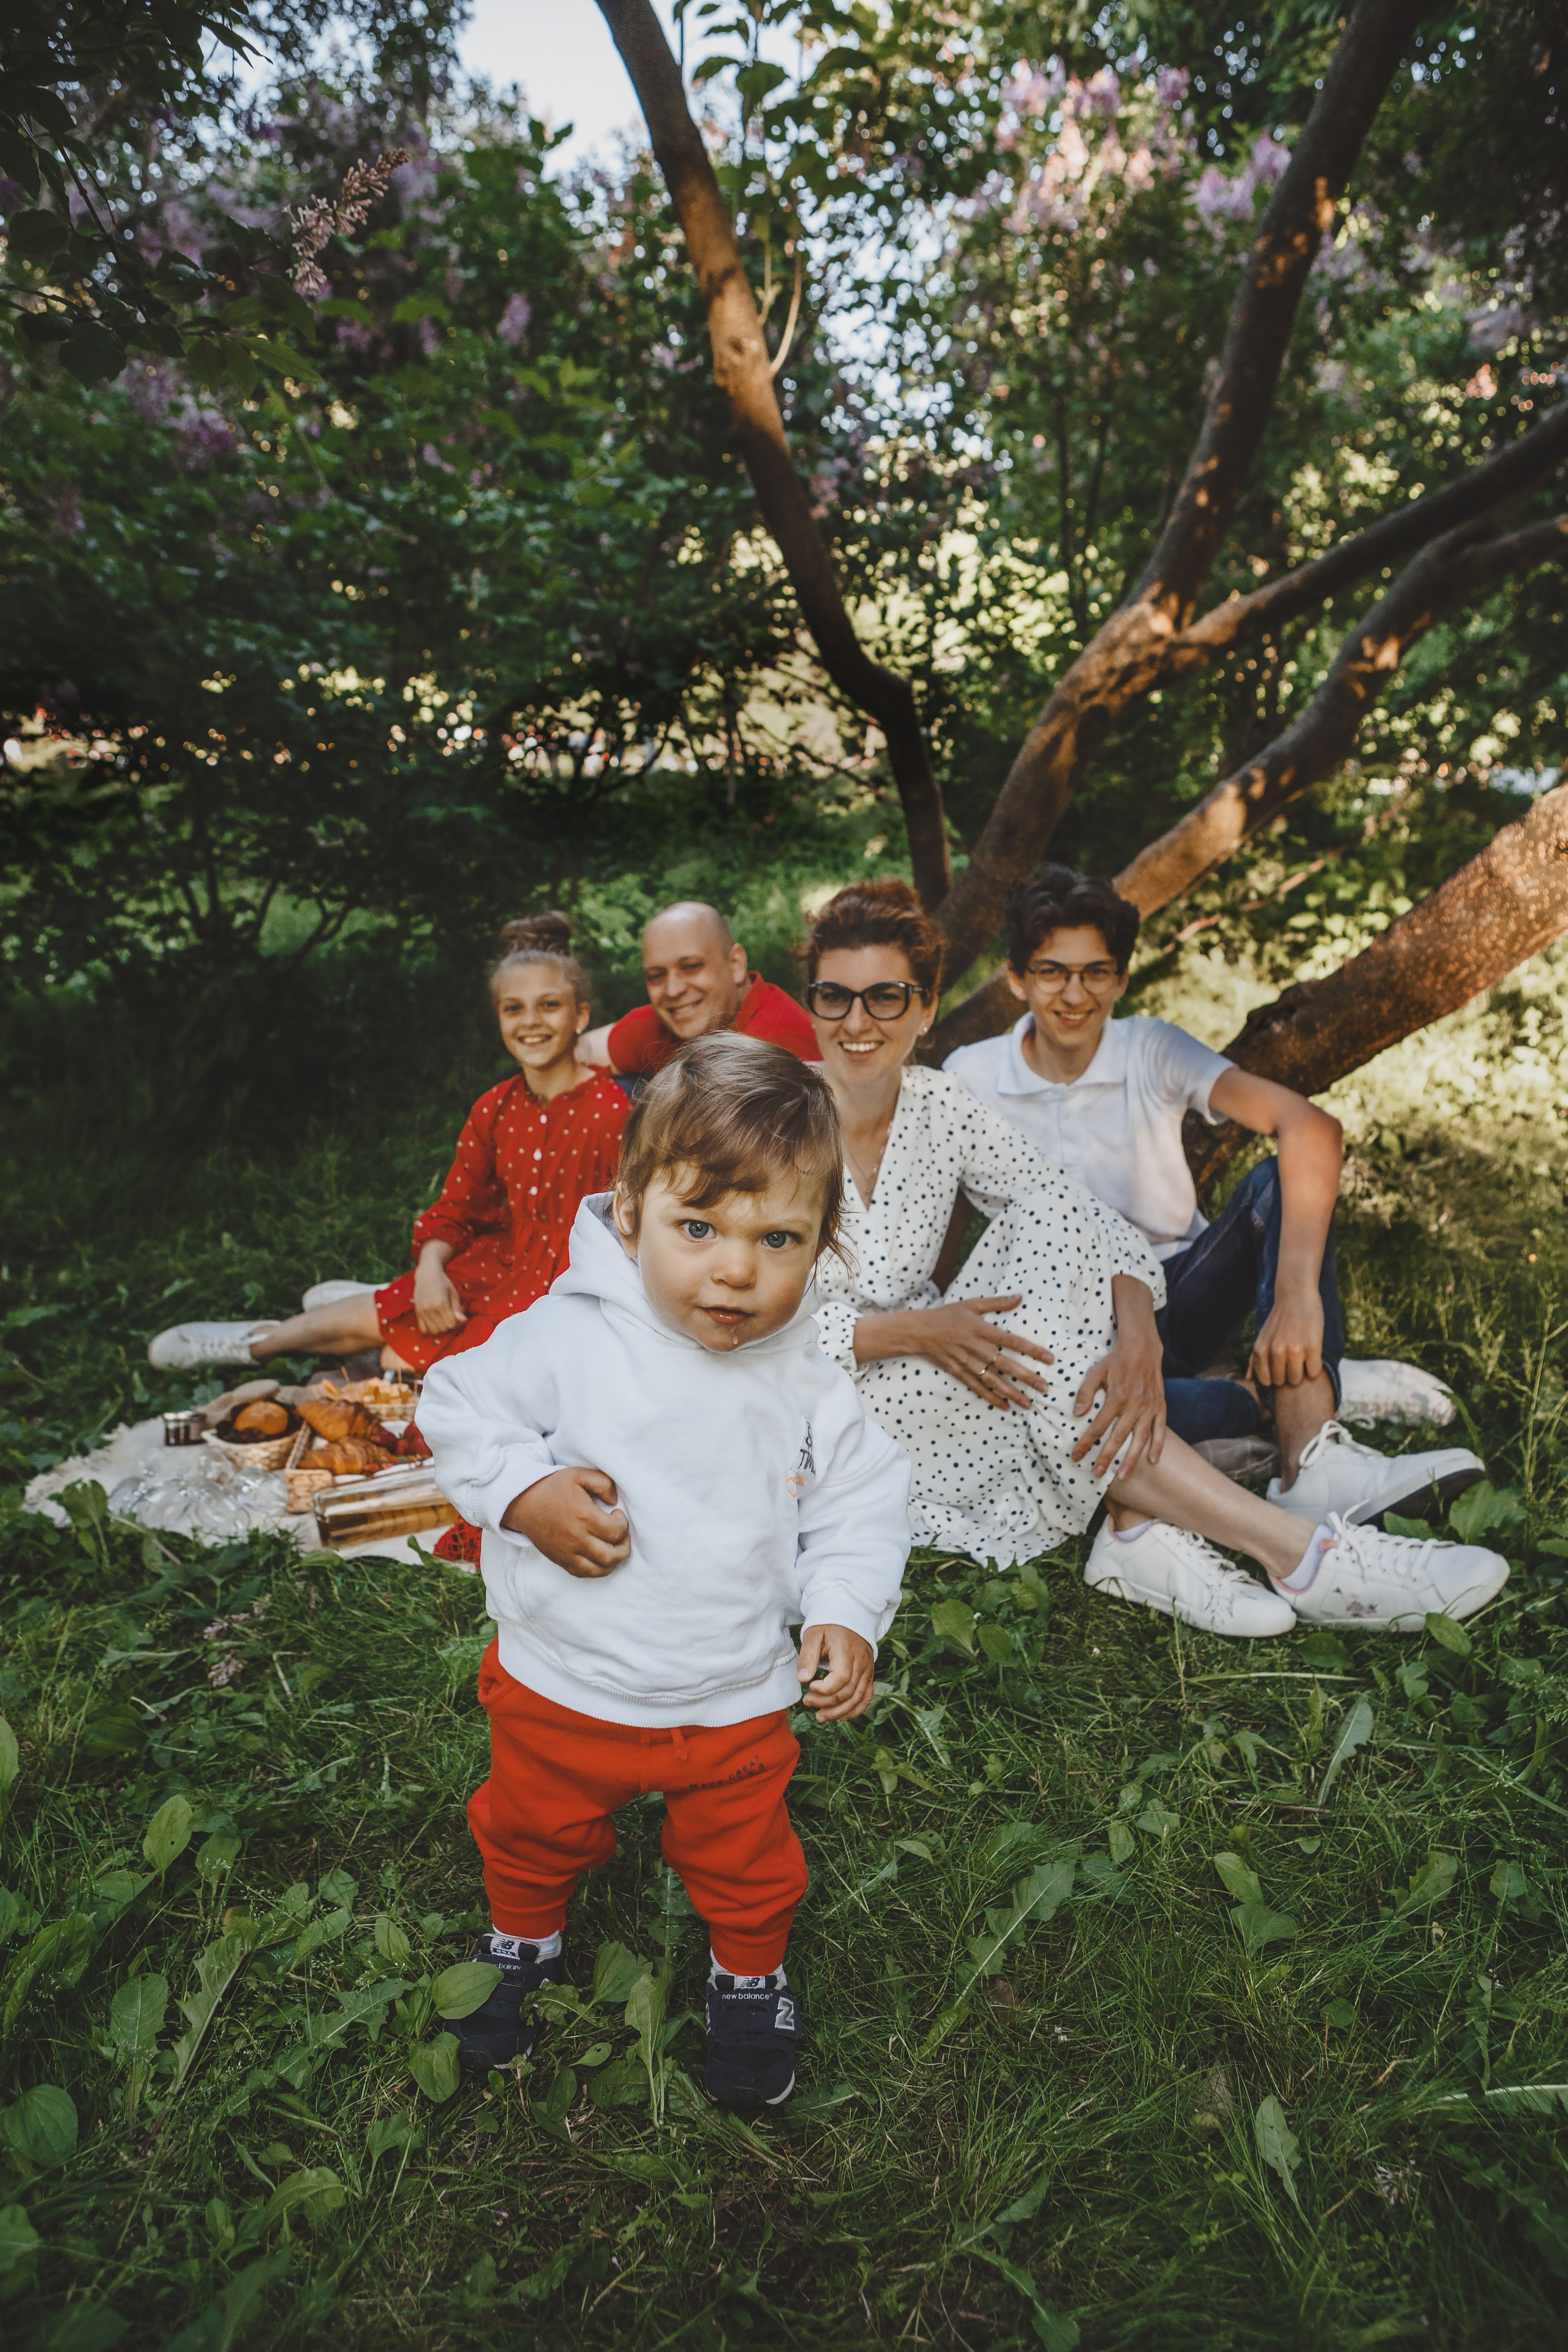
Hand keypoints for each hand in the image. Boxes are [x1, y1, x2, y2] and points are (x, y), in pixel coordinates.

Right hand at [413, 1248, 466, 1335]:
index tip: (458, 1316)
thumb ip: (458, 1308)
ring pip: (434, 1331)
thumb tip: (463, 1321)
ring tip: (443, 1319)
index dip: (457, 1322)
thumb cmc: (443, 1282)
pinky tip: (434, 1321)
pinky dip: (430, 1329)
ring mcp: (422, 1312)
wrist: (426, 1274)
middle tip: (451, 1316)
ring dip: (440, 1328)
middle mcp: (430, 1309)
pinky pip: (423, 1329)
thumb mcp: (454, 1293)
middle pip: (443, 1329)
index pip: (451, 1324)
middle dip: (449, 1325)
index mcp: (441, 1304)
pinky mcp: (417, 1312)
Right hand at [501, 1466, 629, 1577]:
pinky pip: (583, 1574)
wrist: (523, 1503)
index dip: (623, 1524)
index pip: (616, 1531)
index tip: (616, 1514)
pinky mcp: (560, 1560)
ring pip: (599, 1570)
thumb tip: (614, 1501)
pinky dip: (596, 1570)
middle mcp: (577, 1539)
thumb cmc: (552, 1488)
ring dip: (613, 1561)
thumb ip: (603, 1483)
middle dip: (624, 1547)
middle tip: (621, 1534)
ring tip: (614, 1548)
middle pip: (611, 1555)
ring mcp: (567, 1553)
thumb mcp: (578, 1474)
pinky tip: (599, 1558)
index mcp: (584, 1517)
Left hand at [796, 1623, 874, 1720]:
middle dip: (826, 1703)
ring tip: (820, 1717)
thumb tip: (801, 1680)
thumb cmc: (829, 1625)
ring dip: (838, 1712)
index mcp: (846, 1651)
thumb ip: (807, 1657)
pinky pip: (866, 1696)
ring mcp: (868, 1670)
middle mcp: (861, 1662)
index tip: (809, 1687)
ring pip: (858, 1698)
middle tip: (807, 1702)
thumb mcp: (813, 1635)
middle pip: (848, 1692)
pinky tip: (840, 1717)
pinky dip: (855, 1710)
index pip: (841, 1678)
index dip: (824, 1689)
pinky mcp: (869, 1674)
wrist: (850, 1615)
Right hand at [907, 1297, 1053, 1410]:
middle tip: (1044, 1387)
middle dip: (1026, 1377)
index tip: (1049, 1359)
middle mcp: (976, 1348)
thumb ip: (997, 1303)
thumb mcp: (972, 1304)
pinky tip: (1004, 1406)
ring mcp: (966, 1362)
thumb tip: (1020, 1297)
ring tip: (1028, 1403)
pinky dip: (990, 1397)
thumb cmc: (947, 1315)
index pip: (1012, 1341)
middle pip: (1005, 1365)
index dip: (1032, 1350)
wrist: (919, 1331)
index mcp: (981, 1330)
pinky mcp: (958, 1372)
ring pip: (993, 1380)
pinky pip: (977, 1387)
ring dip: (1011, 1393)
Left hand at [1073, 1323, 1166, 1478]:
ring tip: (1122, 1475)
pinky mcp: (1160, 1407)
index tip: (1076, 1456)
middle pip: (1118, 1437)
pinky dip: (1158, 1445)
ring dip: (1132, 1458)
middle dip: (1106, 1457)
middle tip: (1096, 1474)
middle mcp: (1134, 1405)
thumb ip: (1085, 1392)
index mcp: (1116, 1397)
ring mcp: (1149, 1407)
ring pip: (1140, 1438)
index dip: (1086, 1442)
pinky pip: (1160, 1430)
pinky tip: (1153, 1461)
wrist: (1143, 1348)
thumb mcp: (1096, 1371)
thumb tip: (1077, 1413)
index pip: (1098, 1426)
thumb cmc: (1116, 1361)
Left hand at [1249, 1287, 1324, 1390]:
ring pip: (1297, 1379)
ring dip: (1302, 1373)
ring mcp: (1294, 1350)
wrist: (1296, 1295)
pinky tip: (1313, 1355)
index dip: (1275, 1376)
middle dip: (1288, 1375)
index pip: (1267, 1382)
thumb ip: (1254, 1359)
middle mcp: (1275, 1352)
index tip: (1281, 1366)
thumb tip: (1249, 1379)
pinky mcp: (1312, 1347)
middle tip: (1294, 1360)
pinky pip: (1313, 1372)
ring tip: (1303, 1358)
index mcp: (1261, 1350)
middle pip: (1283, 1382)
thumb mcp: (1262, 1337)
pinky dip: (1314, 1367)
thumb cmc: (1278, 1320)